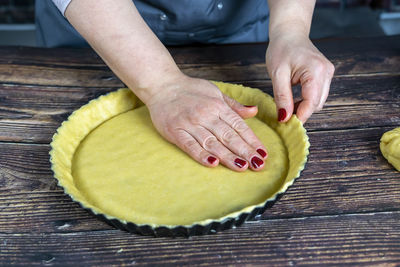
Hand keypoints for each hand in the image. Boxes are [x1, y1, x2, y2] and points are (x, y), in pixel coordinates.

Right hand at [146, 75, 267, 170]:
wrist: (162, 85)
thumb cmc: (190, 90)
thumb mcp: (215, 92)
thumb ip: (234, 105)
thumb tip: (254, 111)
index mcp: (218, 106)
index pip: (239, 126)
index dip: (252, 140)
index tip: (263, 153)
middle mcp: (206, 115)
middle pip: (228, 136)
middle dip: (245, 151)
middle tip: (258, 164)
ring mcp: (190, 124)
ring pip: (212, 143)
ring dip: (228, 156)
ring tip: (242, 167)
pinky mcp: (175, 132)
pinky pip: (190, 145)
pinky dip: (201, 155)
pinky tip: (213, 163)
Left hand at [266, 32, 334, 122]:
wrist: (289, 33)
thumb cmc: (281, 49)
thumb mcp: (277, 74)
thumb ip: (282, 97)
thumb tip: (284, 118)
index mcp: (316, 71)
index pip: (311, 102)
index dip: (300, 116)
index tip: (286, 124)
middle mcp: (326, 73)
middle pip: (316, 104)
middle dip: (301, 112)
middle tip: (283, 115)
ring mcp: (328, 73)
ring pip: (318, 101)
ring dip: (304, 107)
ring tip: (287, 105)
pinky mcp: (325, 75)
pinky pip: (318, 94)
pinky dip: (306, 100)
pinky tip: (294, 99)